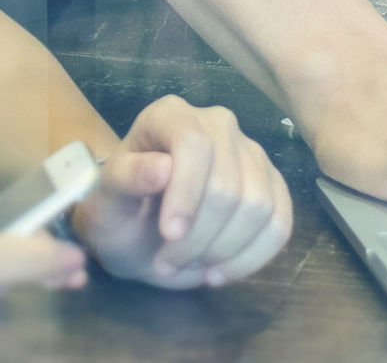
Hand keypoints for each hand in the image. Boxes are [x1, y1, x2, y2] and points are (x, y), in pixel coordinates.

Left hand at [69, 96, 289, 288]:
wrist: (138, 233)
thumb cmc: (119, 209)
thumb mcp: (106, 198)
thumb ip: (126, 177)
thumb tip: (162, 168)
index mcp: (170, 115)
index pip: (194, 145)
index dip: (187, 194)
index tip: (169, 235)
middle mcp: (217, 125)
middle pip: (228, 184)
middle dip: (199, 237)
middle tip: (166, 263)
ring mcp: (251, 154)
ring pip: (258, 207)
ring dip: (223, 251)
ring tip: (189, 265)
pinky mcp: (272, 187)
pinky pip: (280, 226)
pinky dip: (251, 258)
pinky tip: (218, 272)